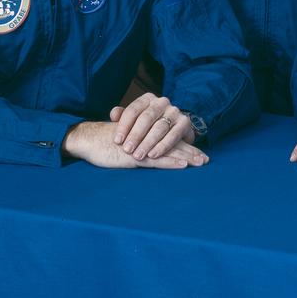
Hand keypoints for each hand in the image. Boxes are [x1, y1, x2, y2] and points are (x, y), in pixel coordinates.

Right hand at [63, 120, 206, 168]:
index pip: (171, 138)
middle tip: (206, 160)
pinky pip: (156, 160)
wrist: (90, 139)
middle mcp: (148, 136)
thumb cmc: (108, 141)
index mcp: (148, 132)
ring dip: (186, 157)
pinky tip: (182, 165)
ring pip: (169, 151)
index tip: (200, 154)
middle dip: (191, 152)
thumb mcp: (128, 140)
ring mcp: (142, 146)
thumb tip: (155, 149)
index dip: (186, 145)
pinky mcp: (135, 156)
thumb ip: (142, 141)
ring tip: (200, 162)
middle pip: (174, 144)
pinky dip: (170, 163)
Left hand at [109, 92, 194, 160]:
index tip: (117, 141)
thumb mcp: (134, 120)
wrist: (172, 131)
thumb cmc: (147, 127)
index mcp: (147, 99)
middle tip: (127, 150)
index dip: (124, 126)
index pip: (133, 110)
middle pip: (146, 118)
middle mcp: (162, 102)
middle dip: (136, 135)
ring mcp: (174, 111)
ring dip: (148, 142)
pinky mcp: (185, 122)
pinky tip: (154, 155)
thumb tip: (114, 114)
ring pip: (160, 127)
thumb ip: (122, 117)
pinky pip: (174, 134)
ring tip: (138, 155)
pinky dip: (163, 145)